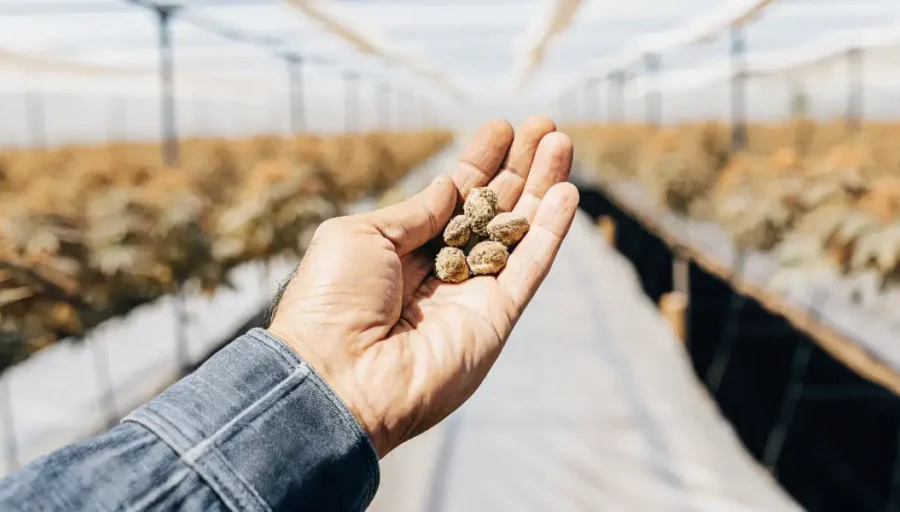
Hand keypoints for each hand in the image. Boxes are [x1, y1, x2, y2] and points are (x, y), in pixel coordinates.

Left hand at [267, 117, 577, 456]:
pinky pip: (529, 269)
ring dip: (541, 188)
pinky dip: (550, 233)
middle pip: (492, 209)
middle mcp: (440, 270)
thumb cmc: (332, 302)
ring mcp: (471, 295)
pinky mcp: (496, 319)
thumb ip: (415, 211)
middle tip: (545, 125)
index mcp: (401, 249)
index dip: (479, 162)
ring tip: (561, 141)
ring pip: (518, 232)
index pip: (452, 196)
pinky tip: (566, 194)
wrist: (339, 376)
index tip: (503, 128)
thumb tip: (452, 186)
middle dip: (519, 166)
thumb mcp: (361, 235)